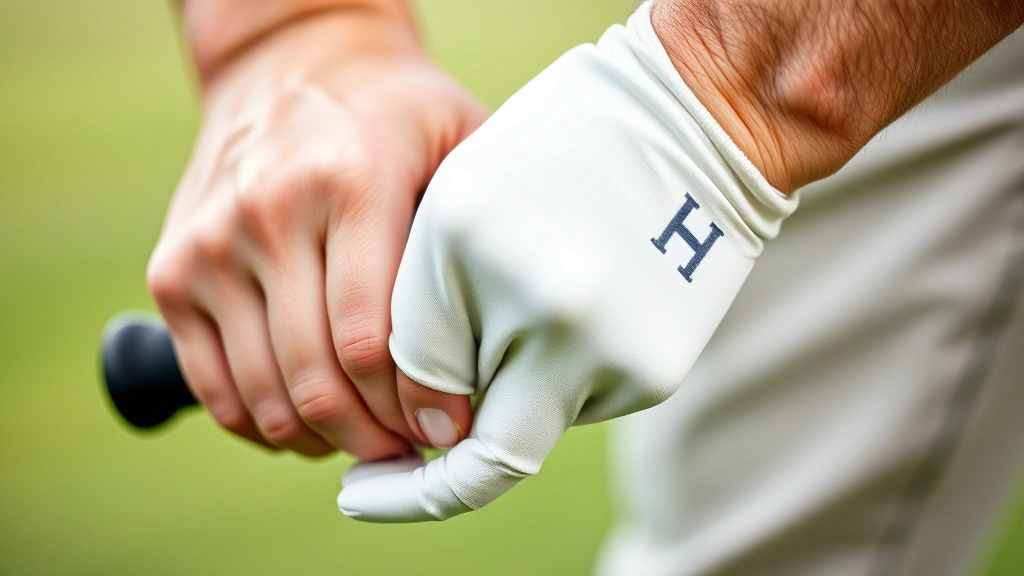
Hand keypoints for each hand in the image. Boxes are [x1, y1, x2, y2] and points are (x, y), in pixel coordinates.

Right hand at [146, 10, 486, 458]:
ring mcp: (209, 244)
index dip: (412, 406)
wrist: (288, 61)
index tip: (447, 430)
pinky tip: (308, 424)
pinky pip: (212, 385)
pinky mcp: (173, 271)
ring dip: (321, 440)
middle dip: (372, 436)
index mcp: (349, 180)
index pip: (370, 338)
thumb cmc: (393, 110)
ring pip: (263, 393)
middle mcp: (268, 213)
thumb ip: (479, 227)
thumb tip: (510, 339)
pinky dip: (261, 425)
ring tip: (367, 440)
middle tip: (411, 448)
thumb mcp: (457, 136)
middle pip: (316, 378)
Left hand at [336, 3, 796, 520]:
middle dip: (426, 486)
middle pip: (480, 447)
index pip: (405, 377)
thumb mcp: (462, 201)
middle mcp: (548, 309)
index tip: (358, 485)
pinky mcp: (656, 372)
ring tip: (529, 312)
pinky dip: (555, 379)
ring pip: (527, 421)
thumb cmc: (555, 150)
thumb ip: (423, 311)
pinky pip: (577, 402)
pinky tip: (574, 318)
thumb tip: (434, 428)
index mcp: (469, 242)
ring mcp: (612, 347)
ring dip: (505, 394)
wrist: (694, 123)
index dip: (386, 452)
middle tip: (376, 491)